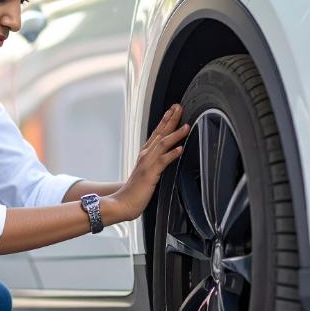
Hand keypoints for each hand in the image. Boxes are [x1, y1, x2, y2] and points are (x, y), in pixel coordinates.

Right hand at [110, 104, 188, 220]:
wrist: (123, 202)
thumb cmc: (135, 190)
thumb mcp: (147, 173)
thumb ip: (155, 163)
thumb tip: (166, 157)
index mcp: (145, 154)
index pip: (157, 133)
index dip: (165, 120)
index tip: (173, 110)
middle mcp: (146, 155)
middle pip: (160, 133)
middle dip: (170, 119)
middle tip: (178, 107)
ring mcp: (147, 163)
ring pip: (163, 144)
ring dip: (175, 134)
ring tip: (186, 126)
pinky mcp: (150, 174)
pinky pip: (163, 161)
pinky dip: (172, 154)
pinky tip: (180, 148)